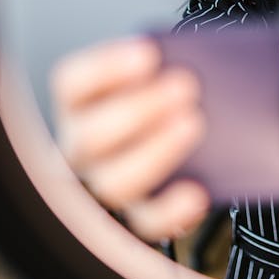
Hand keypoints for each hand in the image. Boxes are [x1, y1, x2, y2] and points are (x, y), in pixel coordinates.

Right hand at [49, 37, 209, 243]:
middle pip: (91, 135)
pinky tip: (197, 192)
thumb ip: (172, 66)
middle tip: (185, 86)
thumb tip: (208, 58)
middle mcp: (82, 148)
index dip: (104, 69)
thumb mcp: (164, 77)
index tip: (149, 54)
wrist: (194, 147)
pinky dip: (171, 210)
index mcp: (80, 105)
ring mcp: (106, 185)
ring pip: (114, 183)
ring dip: (155, 152)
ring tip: (194, 124)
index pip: (70, 84)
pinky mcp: (138, 217)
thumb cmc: (170, 101)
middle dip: (139, 109)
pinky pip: (146, 224)